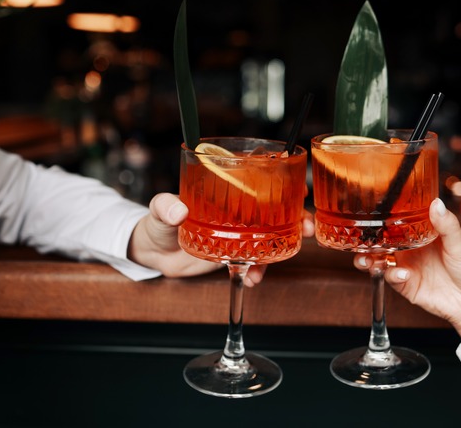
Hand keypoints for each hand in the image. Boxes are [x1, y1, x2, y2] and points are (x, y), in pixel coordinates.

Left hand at [129, 193, 314, 286]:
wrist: (153, 254)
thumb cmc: (157, 222)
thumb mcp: (159, 210)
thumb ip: (166, 206)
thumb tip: (178, 210)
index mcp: (226, 191)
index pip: (261, 181)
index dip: (285, 184)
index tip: (300, 191)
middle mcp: (238, 211)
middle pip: (276, 210)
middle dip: (297, 218)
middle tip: (307, 227)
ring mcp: (238, 234)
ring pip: (271, 237)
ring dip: (284, 247)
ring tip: (281, 258)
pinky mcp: (234, 255)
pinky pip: (254, 262)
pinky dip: (257, 271)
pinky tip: (252, 279)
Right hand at [353, 198, 460, 351]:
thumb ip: (447, 226)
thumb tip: (436, 203)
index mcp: (422, 235)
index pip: (397, 223)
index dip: (383, 218)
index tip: (372, 212)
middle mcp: (411, 251)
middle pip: (381, 242)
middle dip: (367, 240)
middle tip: (360, 239)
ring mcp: (407, 268)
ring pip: (379, 261)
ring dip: (369, 259)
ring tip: (368, 259)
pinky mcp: (407, 287)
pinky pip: (391, 279)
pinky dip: (392, 275)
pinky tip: (403, 274)